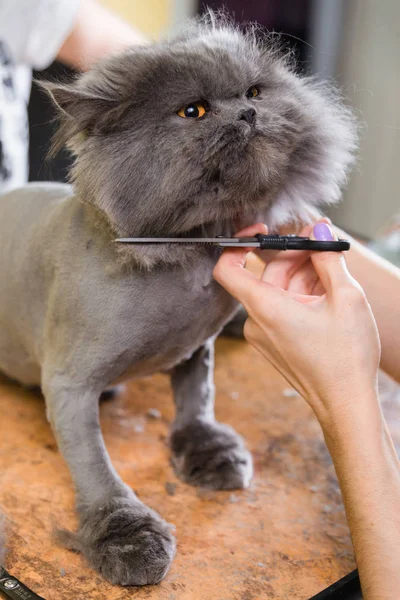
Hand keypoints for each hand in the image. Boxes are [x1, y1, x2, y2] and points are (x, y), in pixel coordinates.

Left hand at [214, 221, 380, 424]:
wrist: (346, 405)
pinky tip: (328, 292)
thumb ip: (328, 258)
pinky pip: (282, 309)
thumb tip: (320, 229)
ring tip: (335, 272)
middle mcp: (256, 322)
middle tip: (324, 244)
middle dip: (295, 256)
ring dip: (303, 276)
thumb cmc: (346, 357)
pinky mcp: (275, 344)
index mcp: (264, 309)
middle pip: (266, 274)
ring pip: (278, 291)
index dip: (239, 243)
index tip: (264, 231)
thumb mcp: (346, 298)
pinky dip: (302, 296)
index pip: (227, 267)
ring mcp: (264, 335)